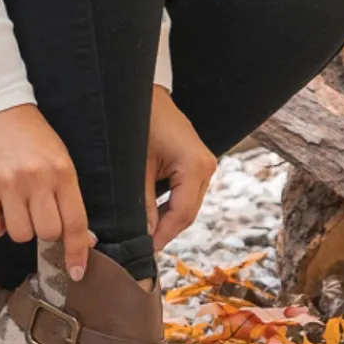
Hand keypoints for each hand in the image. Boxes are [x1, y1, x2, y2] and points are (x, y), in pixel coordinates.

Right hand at [0, 103, 93, 280]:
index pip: (75, 223)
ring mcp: (8, 183)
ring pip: (19, 234)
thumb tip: (80, 236)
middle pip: (46, 233)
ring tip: (15, 206)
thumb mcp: (59, 157)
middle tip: (36, 215)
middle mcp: (37, 179)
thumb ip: (67, 194)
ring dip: (18, 227)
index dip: (77, 251)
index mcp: (62, 172)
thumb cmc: (30, 133)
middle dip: (43, 232)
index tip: (76, 270)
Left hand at [146, 86, 217, 252]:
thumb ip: (143, 202)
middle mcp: (206, 165)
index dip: (164, 236)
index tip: (147, 251)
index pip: (182, 214)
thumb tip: (144, 235)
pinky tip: (153, 214)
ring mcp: (204, 162)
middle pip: (189, 211)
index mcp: (195, 165)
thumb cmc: (137, 121)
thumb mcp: (137, 166)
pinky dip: (172, 204)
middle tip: (143, 247)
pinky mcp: (196, 160)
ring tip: (146, 234)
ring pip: (189, 203)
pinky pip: (187, 191)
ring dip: (169, 218)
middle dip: (167, 230)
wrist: (137, 92)